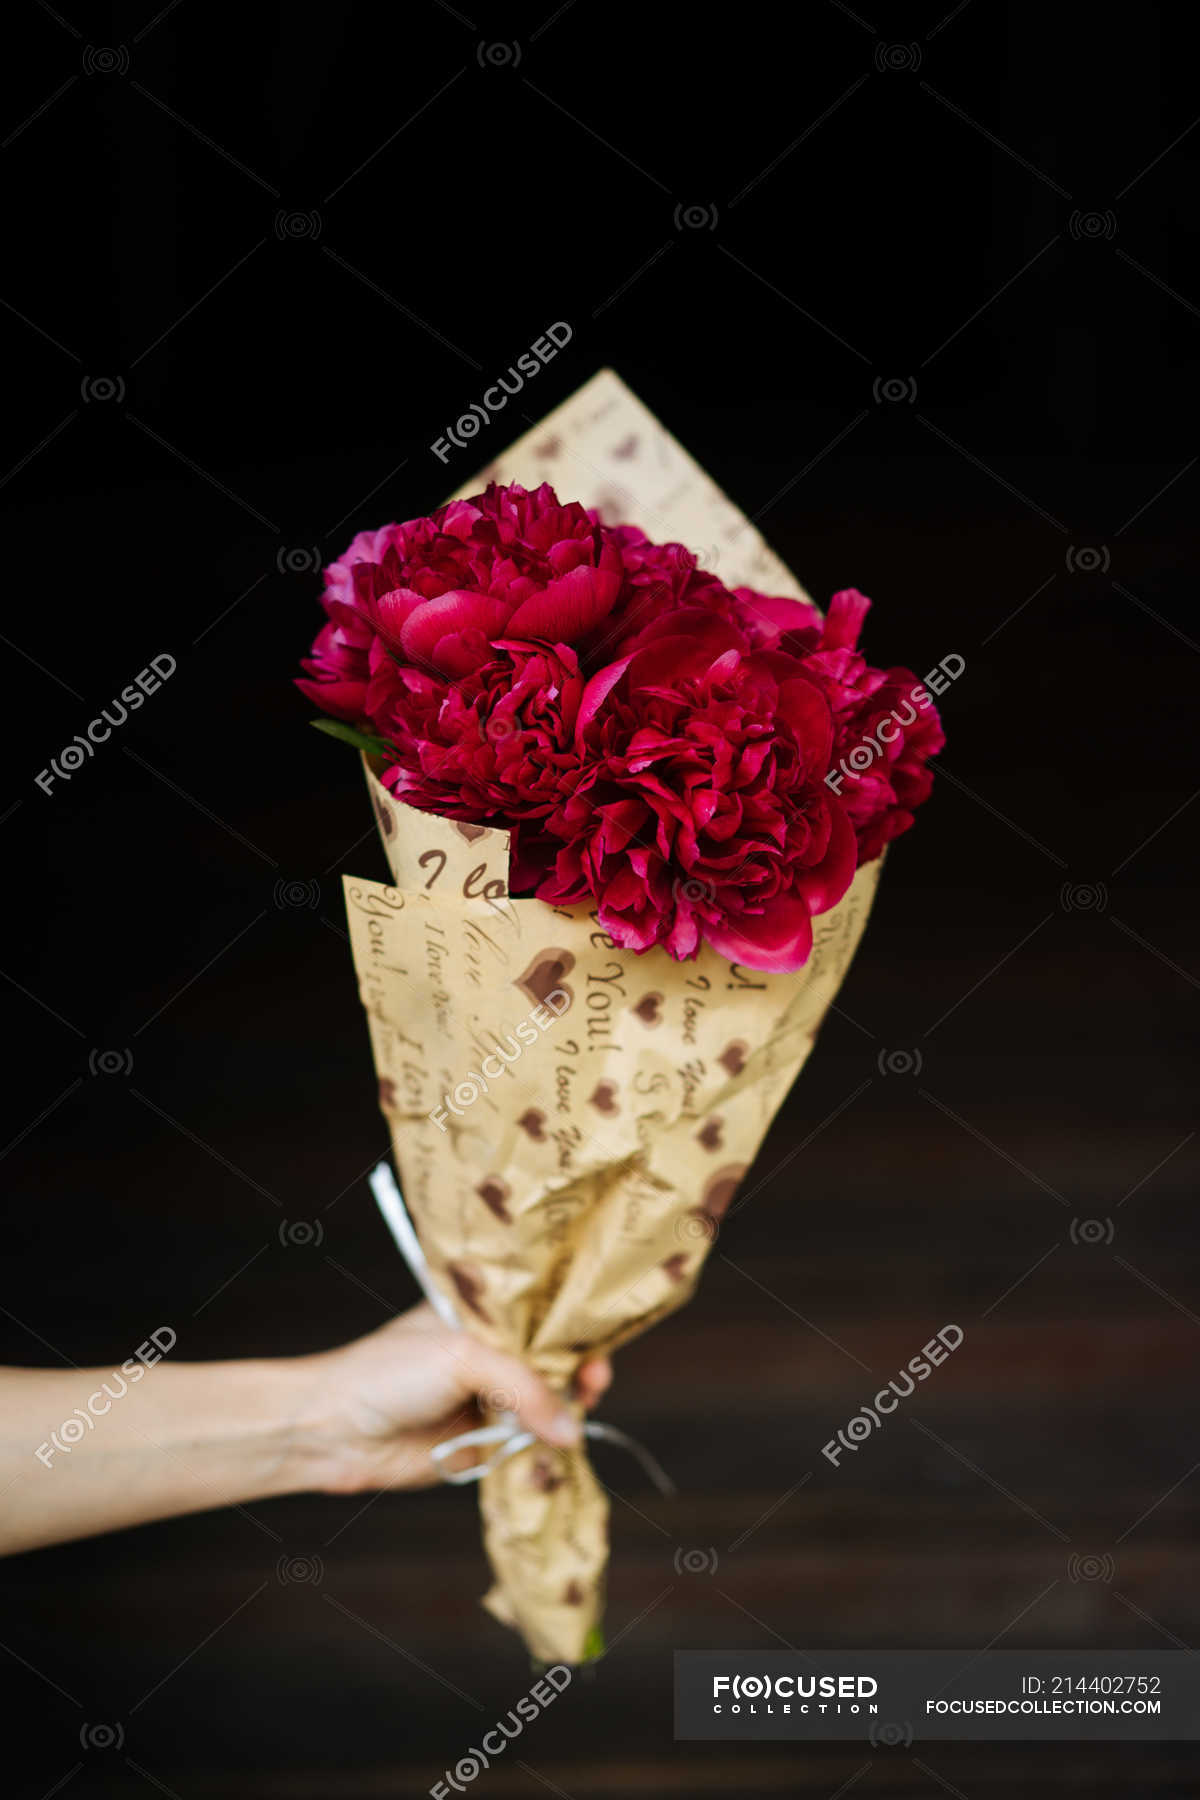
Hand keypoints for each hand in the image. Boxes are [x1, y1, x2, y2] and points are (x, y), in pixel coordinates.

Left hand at [298, 1304, 612, 1494]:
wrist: (335, 1430)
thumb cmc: (388, 1373)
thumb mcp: (462, 1358)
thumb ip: (524, 1388)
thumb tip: (572, 1429)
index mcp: (483, 1315)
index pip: (543, 1313)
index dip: (574, 1328)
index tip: (594, 1346)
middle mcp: (491, 1353)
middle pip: (553, 1361)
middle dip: (578, 1371)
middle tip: (592, 1384)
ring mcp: (488, 1399)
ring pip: (546, 1405)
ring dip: (565, 1415)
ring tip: (575, 1419)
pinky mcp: (484, 1443)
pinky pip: (528, 1446)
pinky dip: (546, 1450)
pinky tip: (560, 1450)